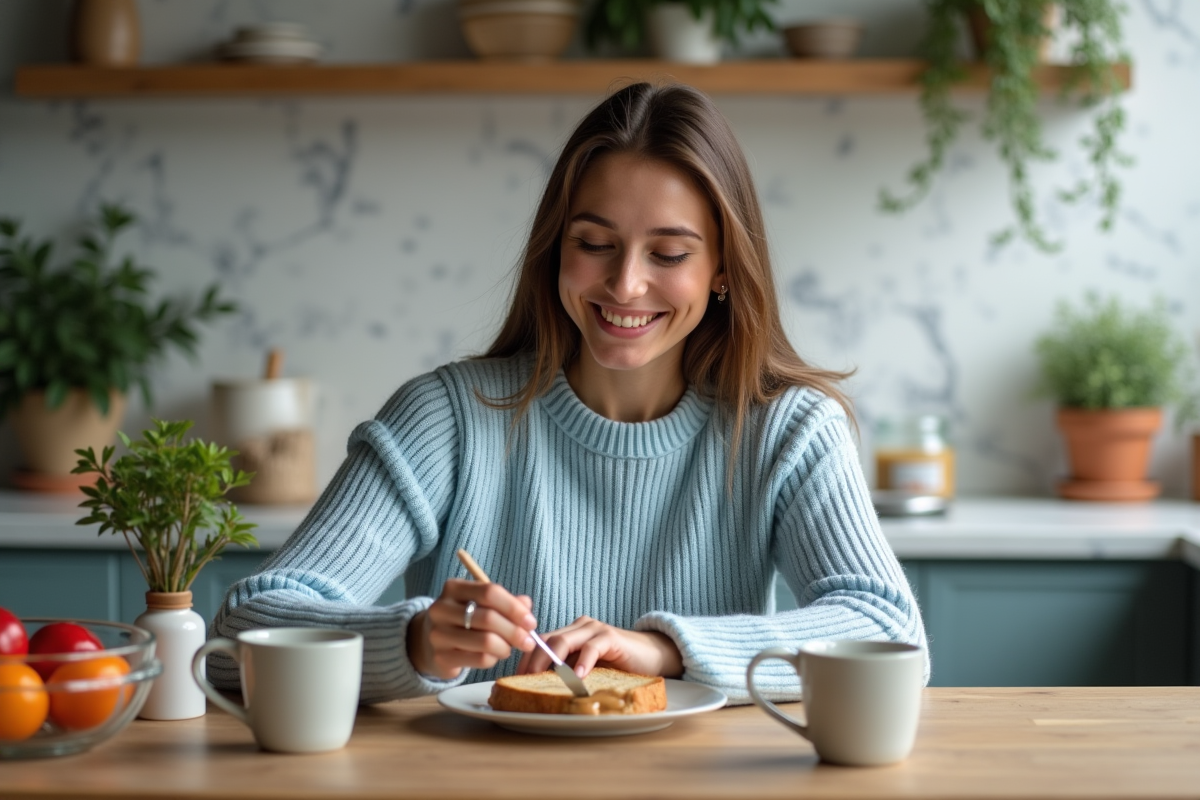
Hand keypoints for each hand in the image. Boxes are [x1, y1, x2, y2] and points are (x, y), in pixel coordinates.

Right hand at [407, 578, 536, 679]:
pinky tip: (494, 656)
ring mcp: (439, 634)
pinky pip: (480, 659)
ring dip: (506, 647)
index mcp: (453, 588)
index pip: (490, 592)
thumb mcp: (481, 604)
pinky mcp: (441, 657)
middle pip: (489, 618)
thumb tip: (526, 604)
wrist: (428, 641)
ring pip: (486, 642)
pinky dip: (494, 659)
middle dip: (515, 632)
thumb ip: (505, 602)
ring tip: (509, 648)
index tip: (530, 622)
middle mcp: (441, 608)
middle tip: (528, 641)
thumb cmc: (463, 619)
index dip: (514, 608)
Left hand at [516, 616, 682, 678]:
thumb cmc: (617, 665)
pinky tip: (577, 676)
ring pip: (562, 641)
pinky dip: (582, 661)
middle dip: (530, 661)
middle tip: (521, 681)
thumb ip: (567, 671)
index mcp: (569, 633)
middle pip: (545, 640)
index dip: (524, 658)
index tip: (512, 678)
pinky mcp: (611, 637)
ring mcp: (594, 630)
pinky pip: (591, 647)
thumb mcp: (587, 669)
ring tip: (539, 679)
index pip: (539, 642)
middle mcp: (578, 627)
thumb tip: (538, 689)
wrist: (652, 655)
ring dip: (549, 662)